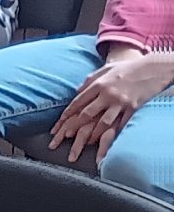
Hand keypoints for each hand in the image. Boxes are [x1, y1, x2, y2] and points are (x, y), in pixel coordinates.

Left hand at [50, 52, 173, 162]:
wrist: (151, 69)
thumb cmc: (126, 69)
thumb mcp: (105, 70)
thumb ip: (90, 81)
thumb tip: (78, 91)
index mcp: (99, 84)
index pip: (79, 101)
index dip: (68, 112)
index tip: (60, 122)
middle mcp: (108, 94)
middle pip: (87, 113)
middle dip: (74, 126)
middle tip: (65, 136)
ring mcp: (121, 103)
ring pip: (103, 121)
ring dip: (93, 133)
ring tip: (84, 142)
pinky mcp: (133, 109)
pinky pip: (121, 123)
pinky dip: (113, 133)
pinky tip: (106, 141)